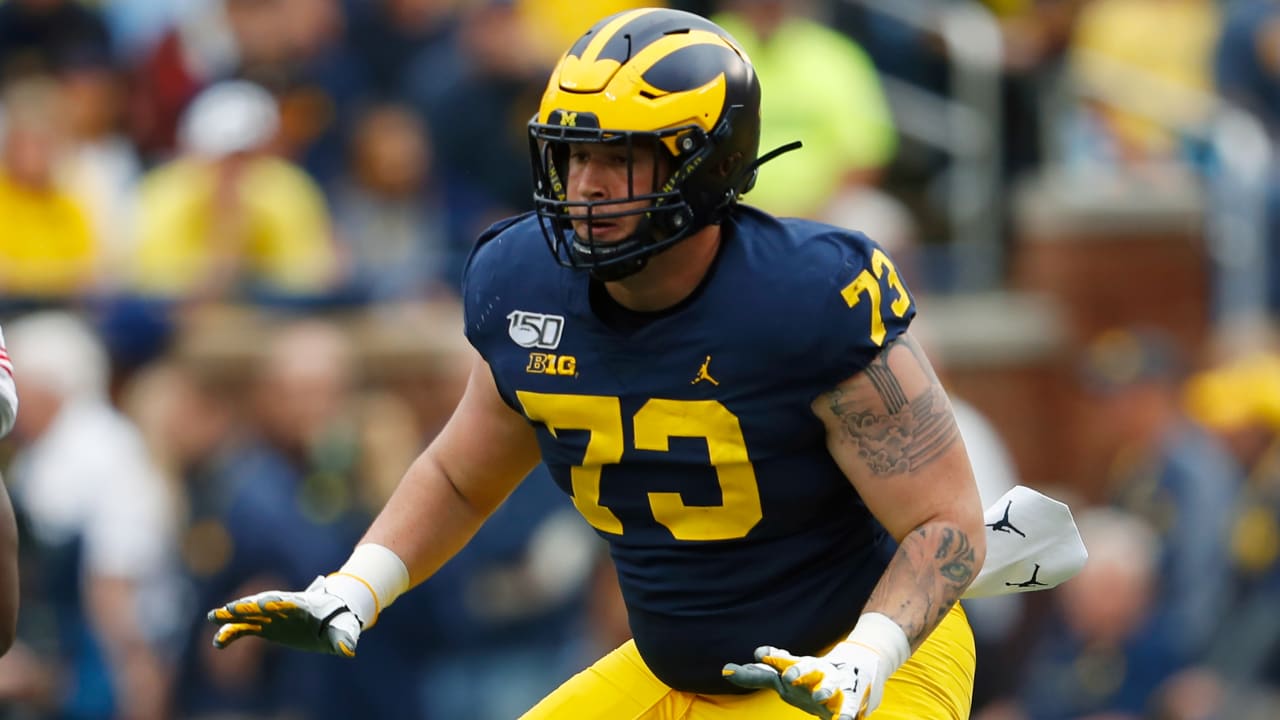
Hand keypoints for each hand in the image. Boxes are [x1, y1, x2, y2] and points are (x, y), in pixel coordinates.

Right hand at [207, 576, 360, 656]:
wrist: (331, 617)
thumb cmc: (339, 621)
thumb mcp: (344, 629)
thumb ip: (345, 638)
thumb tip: (349, 651)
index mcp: (303, 605)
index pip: (288, 603)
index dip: (276, 604)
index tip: (263, 604)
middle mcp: (284, 608)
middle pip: (264, 604)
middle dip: (248, 606)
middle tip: (229, 609)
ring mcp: (272, 616)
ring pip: (250, 614)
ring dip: (233, 616)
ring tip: (213, 617)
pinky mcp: (266, 626)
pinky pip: (245, 629)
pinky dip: (232, 633)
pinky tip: (218, 643)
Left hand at [723, 641, 883, 719]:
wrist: (856, 669)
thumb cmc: (811, 676)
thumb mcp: (785, 676)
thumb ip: (758, 675)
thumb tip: (726, 670)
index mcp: (797, 666)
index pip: (781, 661)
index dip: (772, 658)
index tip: (760, 654)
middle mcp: (815, 670)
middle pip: (806, 666)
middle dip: (798, 670)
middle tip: (788, 677)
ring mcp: (833, 682)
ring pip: (830, 683)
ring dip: (824, 689)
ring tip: (819, 697)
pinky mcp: (850, 698)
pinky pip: (848, 707)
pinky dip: (845, 714)